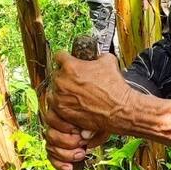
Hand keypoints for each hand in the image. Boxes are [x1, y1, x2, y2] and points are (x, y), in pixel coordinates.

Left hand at [43, 52, 129, 169]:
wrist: (118, 109)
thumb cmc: (114, 88)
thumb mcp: (109, 62)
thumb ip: (97, 57)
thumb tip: (96, 57)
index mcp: (71, 67)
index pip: (60, 57)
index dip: (66, 58)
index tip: (67, 61)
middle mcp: (62, 82)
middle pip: (56, 74)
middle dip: (65, 76)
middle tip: (75, 79)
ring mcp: (60, 98)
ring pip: (52, 91)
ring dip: (60, 91)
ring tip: (72, 94)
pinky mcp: (62, 112)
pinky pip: (55, 107)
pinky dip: (62, 105)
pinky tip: (72, 104)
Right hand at [43, 110, 108, 169]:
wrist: (103, 123)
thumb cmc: (99, 120)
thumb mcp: (98, 119)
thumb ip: (91, 124)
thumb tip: (84, 134)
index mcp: (62, 112)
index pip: (52, 120)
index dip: (67, 129)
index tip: (80, 133)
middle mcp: (55, 123)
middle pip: (51, 135)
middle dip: (68, 142)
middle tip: (82, 143)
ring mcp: (55, 136)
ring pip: (50, 147)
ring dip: (66, 154)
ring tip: (81, 154)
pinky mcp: (56, 149)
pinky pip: (51, 157)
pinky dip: (59, 164)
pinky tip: (69, 168)